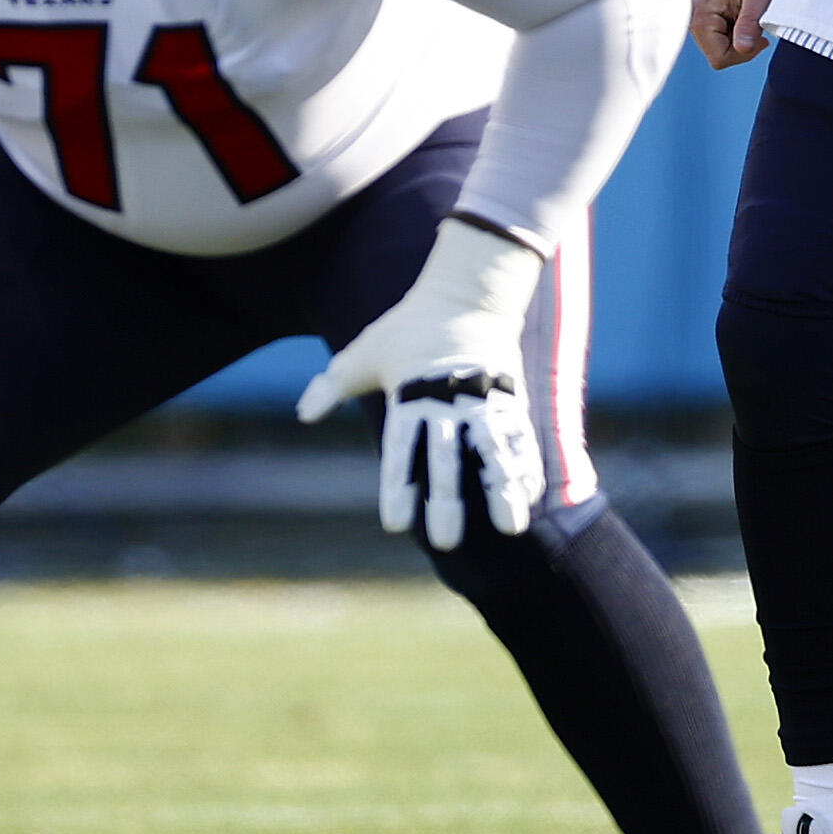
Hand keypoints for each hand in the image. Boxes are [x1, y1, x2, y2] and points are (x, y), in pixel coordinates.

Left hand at [302, 218, 547, 548]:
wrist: (467, 292)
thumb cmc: (408, 326)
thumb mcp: (364, 353)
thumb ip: (333, 386)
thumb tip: (302, 414)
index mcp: (410, 395)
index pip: (402, 450)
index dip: (399, 486)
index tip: (396, 523)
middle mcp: (448, 401)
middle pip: (448, 459)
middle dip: (448, 501)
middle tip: (447, 541)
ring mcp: (484, 399)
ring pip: (495, 451)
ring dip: (503, 490)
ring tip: (511, 526)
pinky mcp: (509, 395)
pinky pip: (520, 435)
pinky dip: (525, 464)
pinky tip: (530, 494)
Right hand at [690, 0, 792, 70]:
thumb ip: (750, 21)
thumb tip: (743, 49)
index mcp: (699, 13)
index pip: (719, 59)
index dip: (744, 53)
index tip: (761, 35)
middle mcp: (690, 15)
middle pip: (718, 54)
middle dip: (742, 43)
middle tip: (757, 19)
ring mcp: (695, 12)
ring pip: (720, 46)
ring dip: (740, 34)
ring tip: (750, 10)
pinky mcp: (704, 10)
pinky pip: (720, 34)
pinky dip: (737, 28)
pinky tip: (744, 9)